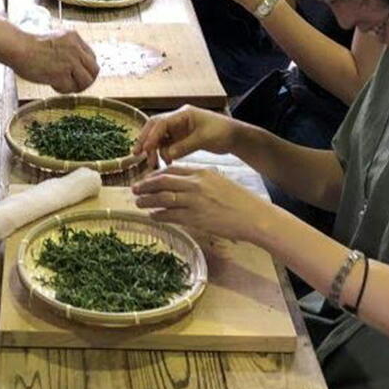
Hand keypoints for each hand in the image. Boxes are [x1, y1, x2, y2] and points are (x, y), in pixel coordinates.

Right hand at [13, 28, 98, 93]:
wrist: (17, 47)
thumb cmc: (30, 44)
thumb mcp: (56, 38)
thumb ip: (69, 48)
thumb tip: (76, 64)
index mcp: (75, 37)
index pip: (92, 57)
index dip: (85, 68)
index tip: (77, 73)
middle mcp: (76, 49)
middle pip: (94, 70)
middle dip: (86, 79)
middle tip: (75, 84)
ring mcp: (70, 62)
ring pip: (87, 81)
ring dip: (76, 86)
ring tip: (63, 85)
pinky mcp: (61, 74)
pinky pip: (70, 88)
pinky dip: (62, 89)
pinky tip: (52, 85)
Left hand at [131, 165, 269, 242]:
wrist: (253, 216)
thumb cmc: (239, 200)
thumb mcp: (219, 181)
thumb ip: (201, 180)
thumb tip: (184, 183)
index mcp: (201, 172)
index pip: (172, 169)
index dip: (155, 174)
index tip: (147, 178)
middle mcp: (195, 184)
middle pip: (162, 181)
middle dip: (145, 185)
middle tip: (135, 189)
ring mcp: (195, 202)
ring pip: (163, 198)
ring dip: (148, 200)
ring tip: (138, 203)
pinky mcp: (196, 218)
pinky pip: (171, 215)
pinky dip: (160, 215)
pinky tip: (154, 216)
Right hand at [132, 104, 235, 165]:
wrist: (234, 136)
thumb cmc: (222, 132)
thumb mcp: (204, 138)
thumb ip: (185, 146)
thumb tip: (166, 154)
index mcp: (183, 114)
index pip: (161, 123)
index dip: (151, 136)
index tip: (145, 149)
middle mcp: (178, 119)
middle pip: (155, 127)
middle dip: (145, 140)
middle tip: (137, 154)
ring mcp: (179, 129)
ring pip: (159, 137)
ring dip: (154, 149)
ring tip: (152, 163)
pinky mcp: (181, 138)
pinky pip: (166, 144)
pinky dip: (163, 152)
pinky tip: (165, 162)